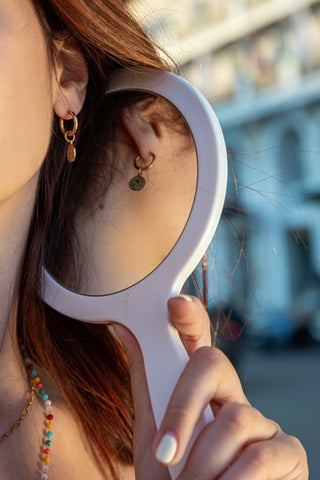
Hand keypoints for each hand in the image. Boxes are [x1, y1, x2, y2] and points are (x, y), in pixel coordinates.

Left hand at [114, 295, 308, 478]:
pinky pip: (260, 456)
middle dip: (184, 410)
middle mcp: (234, 395)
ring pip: (235, 419)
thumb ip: (146, 383)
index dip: (189, 317)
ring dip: (203, 465)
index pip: (197, 339)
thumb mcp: (151, 431)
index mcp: (201, 389)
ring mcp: (263, 421)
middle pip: (214, 365)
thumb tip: (123, 329)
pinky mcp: (289, 451)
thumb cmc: (173, 476)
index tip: (175, 305)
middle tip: (164, 455)